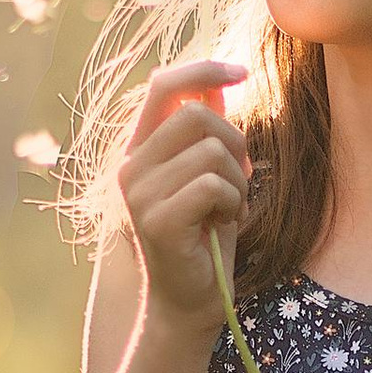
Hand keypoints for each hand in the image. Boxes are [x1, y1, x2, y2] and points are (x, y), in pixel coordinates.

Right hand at [116, 59, 249, 337]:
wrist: (190, 303)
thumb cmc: (204, 239)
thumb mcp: (208, 177)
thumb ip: (205, 134)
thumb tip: (218, 83)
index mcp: (138, 151)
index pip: (164, 84)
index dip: (204, 69)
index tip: (242, 71)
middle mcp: (129, 167)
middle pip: (197, 114)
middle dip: (234, 141)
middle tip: (238, 178)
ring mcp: (138, 193)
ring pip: (210, 151)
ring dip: (236, 180)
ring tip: (226, 209)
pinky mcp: (156, 220)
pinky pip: (212, 184)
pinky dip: (232, 202)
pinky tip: (222, 224)